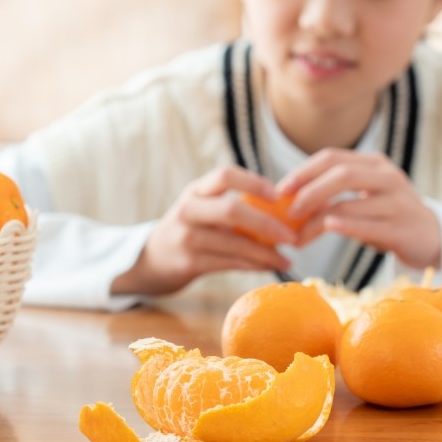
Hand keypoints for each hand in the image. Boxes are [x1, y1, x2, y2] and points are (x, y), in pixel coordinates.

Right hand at [112, 166, 294, 295]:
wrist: (150, 260)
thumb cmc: (189, 230)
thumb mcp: (201, 208)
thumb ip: (231, 205)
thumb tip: (283, 209)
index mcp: (196, 190)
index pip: (225, 174)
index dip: (253, 182)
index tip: (278, 195)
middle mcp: (189, 210)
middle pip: (232, 210)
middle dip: (267, 223)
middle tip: (292, 236)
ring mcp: (187, 237)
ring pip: (235, 243)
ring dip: (266, 253)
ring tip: (288, 260)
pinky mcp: (189, 263)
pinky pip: (230, 263)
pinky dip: (254, 266)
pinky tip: (270, 267)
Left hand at [279, 149, 441, 269]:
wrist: (433, 237)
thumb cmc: (387, 216)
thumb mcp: (365, 196)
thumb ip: (335, 192)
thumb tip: (289, 199)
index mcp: (374, 164)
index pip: (332, 158)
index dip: (303, 172)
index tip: (280, 191)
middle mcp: (387, 177)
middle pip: (341, 175)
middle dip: (309, 192)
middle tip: (288, 212)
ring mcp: (397, 202)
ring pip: (349, 205)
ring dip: (317, 222)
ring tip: (298, 238)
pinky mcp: (402, 229)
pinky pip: (367, 226)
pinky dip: (344, 226)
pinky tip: (327, 228)